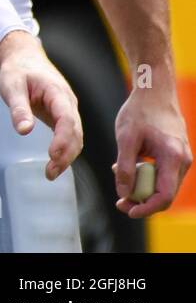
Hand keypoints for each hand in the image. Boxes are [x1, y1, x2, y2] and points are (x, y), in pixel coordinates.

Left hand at [0, 31, 83, 180]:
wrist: (24, 58)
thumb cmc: (18, 70)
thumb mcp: (12, 85)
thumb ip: (19, 108)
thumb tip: (23, 131)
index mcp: (58, 93)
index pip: (66, 119)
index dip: (62, 139)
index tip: (52, 156)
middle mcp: (68, 103)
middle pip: (75, 132)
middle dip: (66, 154)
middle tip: (50, 173)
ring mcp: (68, 110)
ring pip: (76, 137)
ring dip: (67, 156)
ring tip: (51, 173)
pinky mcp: (62, 116)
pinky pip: (69, 135)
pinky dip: (65, 150)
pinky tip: (55, 163)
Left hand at [111, 84, 191, 217]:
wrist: (154, 91)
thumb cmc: (139, 111)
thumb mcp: (126, 138)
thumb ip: (125, 167)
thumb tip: (124, 193)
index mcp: (173, 157)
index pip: (164, 195)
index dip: (147, 208)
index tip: (128, 211)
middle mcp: (183, 161)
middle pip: (165, 194)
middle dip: (143, 201)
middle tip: (120, 201)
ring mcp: (183, 158)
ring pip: (164, 185)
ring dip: (143, 188)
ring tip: (119, 179)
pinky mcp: (178, 155)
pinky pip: (164, 174)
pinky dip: (148, 176)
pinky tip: (129, 168)